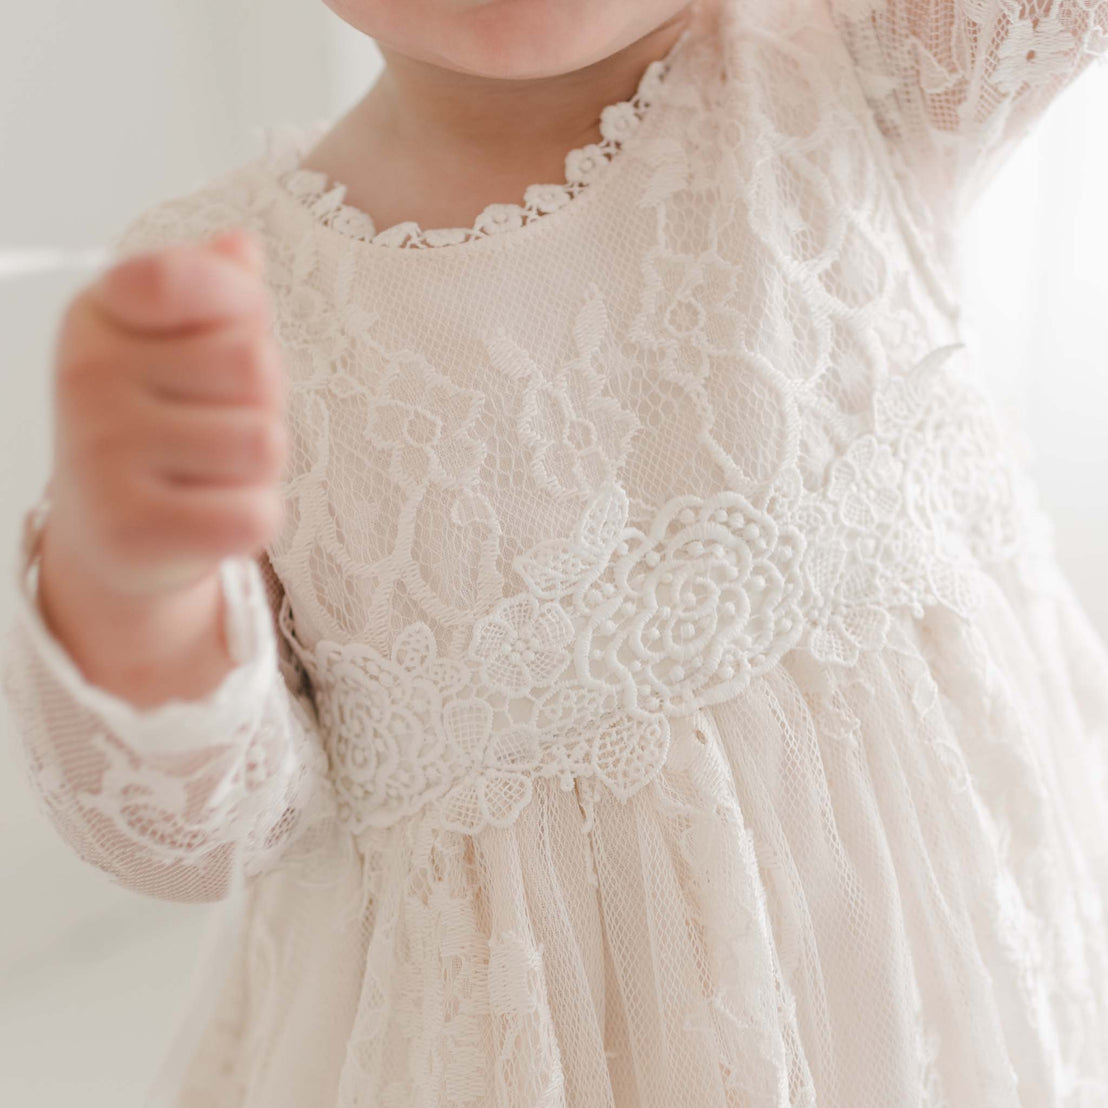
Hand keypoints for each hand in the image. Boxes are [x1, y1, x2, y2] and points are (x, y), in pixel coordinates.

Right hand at [44, 228, 287, 600]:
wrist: (113, 530)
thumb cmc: (166, 421)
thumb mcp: (185, 341)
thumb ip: (218, 290)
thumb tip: (240, 248)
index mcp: (101, 311)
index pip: (191, 279)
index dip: (239, 312)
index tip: (209, 341)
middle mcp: (85, 375)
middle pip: (258, 365)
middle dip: (263, 400)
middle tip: (216, 423)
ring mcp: (100, 454)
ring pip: (265, 443)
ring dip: (260, 466)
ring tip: (210, 470)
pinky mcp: (132, 529)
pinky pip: (257, 514)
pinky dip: (254, 517)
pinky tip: (206, 513)